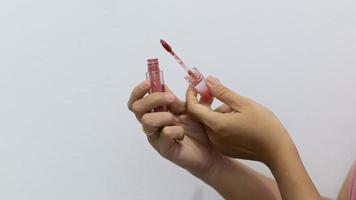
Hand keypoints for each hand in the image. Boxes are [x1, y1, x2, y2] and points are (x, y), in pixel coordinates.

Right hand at [127, 80, 225, 176]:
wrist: (211, 152)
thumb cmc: (199, 131)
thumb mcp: (191, 109)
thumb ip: (183, 98)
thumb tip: (179, 83)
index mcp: (156, 113)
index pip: (137, 100)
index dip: (139, 90)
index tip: (149, 82)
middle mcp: (152, 125)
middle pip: (137, 108)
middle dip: (153, 99)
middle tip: (170, 98)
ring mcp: (157, 138)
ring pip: (147, 121)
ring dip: (164, 116)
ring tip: (177, 120)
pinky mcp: (164, 149)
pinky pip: (165, 134)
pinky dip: (176, 130)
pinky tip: (182, 134)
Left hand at [186, 76, 321, 198]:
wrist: (276, 151)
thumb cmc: (263, 126)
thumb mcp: (243, 103)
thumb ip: (222, 92)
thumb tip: (208, 81)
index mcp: (216, 124)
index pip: (192, 108)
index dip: (191, 95)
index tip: (197, 85)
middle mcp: (213, 136)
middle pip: (203, 115)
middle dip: (210, 103)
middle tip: (225, 95)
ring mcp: (218, 144)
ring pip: (211, 123)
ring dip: (218, 113)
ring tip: (238, 110)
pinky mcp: (224, 149)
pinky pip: (217, 132)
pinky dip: (222, 123)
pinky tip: (239, 121)